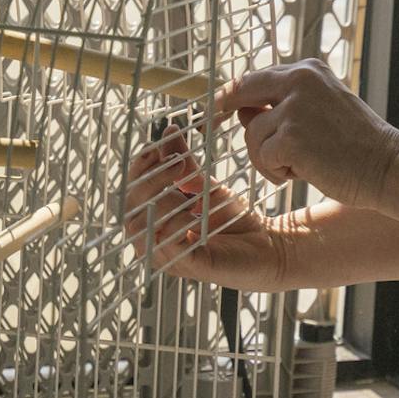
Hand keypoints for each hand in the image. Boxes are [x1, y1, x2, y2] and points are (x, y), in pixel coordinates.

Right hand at [122, 129, 291, 290]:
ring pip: (142, 229)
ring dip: (161, 204)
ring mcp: (168, 256)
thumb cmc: (233, 219)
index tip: (157, 146)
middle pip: (130, 209)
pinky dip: (176, 226)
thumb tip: (169, 130)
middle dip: (151, 181)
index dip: (139, 168)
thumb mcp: (205, 186)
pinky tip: (193, 215)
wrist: (268, 244)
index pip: (131, 191)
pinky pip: (167, 247)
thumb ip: (184, 164)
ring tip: (185, 192)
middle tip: (179, 165)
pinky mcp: (187, 267)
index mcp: (153, 219)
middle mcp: (154, 239)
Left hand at [217, 59, 398, 208]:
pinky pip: (262, 156)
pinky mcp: (291, 137)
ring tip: (298, 166)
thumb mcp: (321, 111)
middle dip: (222, 110)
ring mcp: (294, 108)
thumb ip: (285, 106)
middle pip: (240, 91)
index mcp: (308, 71)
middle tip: (209, 125)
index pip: (256, 77)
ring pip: (251, 133)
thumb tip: (242, 111)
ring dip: (266, 157)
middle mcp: (300, 81)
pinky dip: (277, 172)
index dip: (232, 94)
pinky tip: (302, 174)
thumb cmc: (357, 146)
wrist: (388, 167)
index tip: (217, 107)